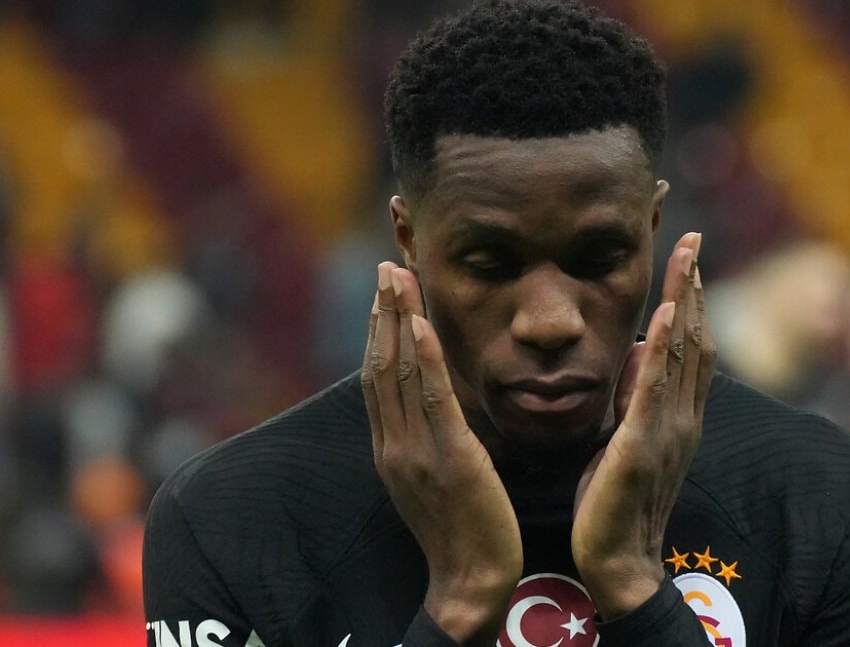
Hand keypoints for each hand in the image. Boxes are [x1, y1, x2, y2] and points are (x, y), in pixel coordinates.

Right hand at [361, 263, 521, 644]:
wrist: (471, 582)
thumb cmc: (464, 530)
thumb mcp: (434, 478)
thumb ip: (427, 439)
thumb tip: (432, 403)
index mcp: (391, 448)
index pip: (378, 378)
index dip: (379, 331)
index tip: (386, 292)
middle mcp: (394, 444)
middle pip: (380, 365)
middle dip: (381, 313)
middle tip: (386, 266)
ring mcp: (415, 451)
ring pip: (399, 373)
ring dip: (397, 319)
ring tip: (398, 276)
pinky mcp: (448, 458)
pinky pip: (432, 399)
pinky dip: (425, 358)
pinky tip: (421, 323)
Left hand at [571, 232, 715, 617]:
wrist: (616, 561)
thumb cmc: (614, 500)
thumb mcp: (626, 436)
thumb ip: (638, 394)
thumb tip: (644, 346)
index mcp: (677, 414)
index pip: (690, 345)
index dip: (691, 298)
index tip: (685, 255)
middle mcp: (682, 417)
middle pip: (696, 339)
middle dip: (694, 286)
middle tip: (691, 238)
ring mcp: (667, 431)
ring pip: (684, 356)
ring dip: (686, 303)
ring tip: (685, 258)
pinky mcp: (642, 448)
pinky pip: (656, 392)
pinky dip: (664, 352)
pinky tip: (665, 317)